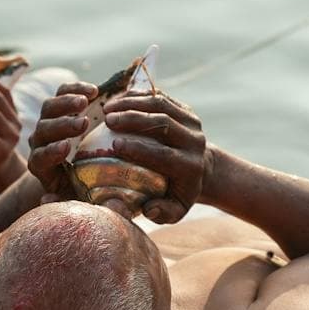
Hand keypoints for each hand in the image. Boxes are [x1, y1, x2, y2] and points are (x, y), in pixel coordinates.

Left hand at [26, 81, 97, 198]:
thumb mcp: (75, 197)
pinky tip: (94, 90)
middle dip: (62, 125)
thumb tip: (47, 201)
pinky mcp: (59, 107)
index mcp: (41, 165)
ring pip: (49, 108)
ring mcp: (47, 122)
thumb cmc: (80, 187)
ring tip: (87, 100)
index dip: (51, 152)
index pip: (39, 157)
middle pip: (43, 129)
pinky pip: (61, 93)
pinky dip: (75, 89)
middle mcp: (40, 142)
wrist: (80, 167)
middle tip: (82, 123)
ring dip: (67, 103)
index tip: (67, 147)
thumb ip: (64, 200)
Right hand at [100, 90, 205, 222]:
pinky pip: (161, 98)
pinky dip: (138, 96)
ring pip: (162, 106)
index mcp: (191, 167)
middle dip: (134, 120)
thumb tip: (148, 208)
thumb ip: (161, 213)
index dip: (140, 149)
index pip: (164, 155)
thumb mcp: (174, 211)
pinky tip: (116, 100)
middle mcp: (195, 142)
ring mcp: (192, 123)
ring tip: (107, 108)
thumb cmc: (178, 192)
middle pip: (163, 124)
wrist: (202, 170)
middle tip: (107, 120)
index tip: (115, 145)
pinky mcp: (186, 110)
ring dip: (133, 103)